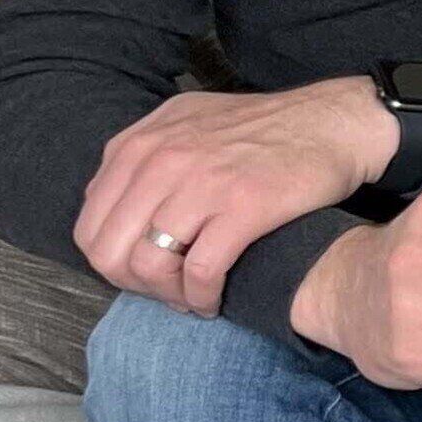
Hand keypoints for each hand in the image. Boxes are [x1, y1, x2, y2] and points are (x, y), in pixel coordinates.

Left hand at [73, 76, 398, 316]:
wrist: (332, 121)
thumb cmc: (264, 128)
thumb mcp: (187, 123)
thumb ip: (143, 158)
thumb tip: (112, 207)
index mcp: (140, 143)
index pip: (89, 226)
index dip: (112, 263)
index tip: (143, 272)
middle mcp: (162, 158)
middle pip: (110, 252)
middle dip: (134, 285)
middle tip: (166, 291)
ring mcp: (202, 181)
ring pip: (150, 265)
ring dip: (169, 295)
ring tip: (191, 298)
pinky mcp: (243, 206)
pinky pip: (201, 271)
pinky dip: (202, 297)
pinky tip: (214, 300)